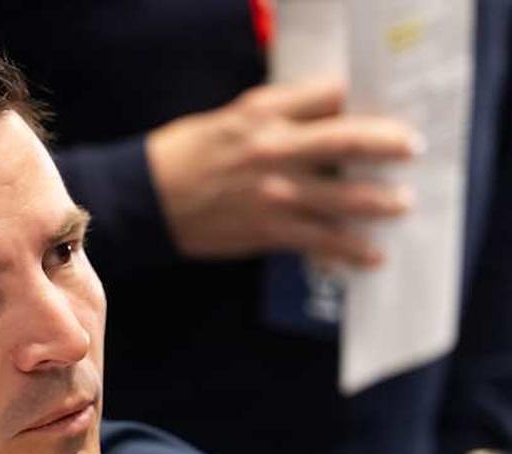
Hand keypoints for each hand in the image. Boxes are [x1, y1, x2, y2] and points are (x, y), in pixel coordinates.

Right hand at [146, 79, 420, 266]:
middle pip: (350, 140)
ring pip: (346, 196)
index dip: (359, 100)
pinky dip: (352, 250)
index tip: (381, 109)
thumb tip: (323, 117)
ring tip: (402, 204)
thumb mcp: (228, 119)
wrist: (144, 201)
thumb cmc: (183, 156)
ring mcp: (275, 192)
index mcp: (262, 113)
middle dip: (389, 144)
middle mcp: (274, 149)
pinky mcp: (269, 229)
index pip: (329, 96)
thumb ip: (276, 115)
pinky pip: (323, 240)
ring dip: (382, 201)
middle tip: (412, 149)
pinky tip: (372, 255)